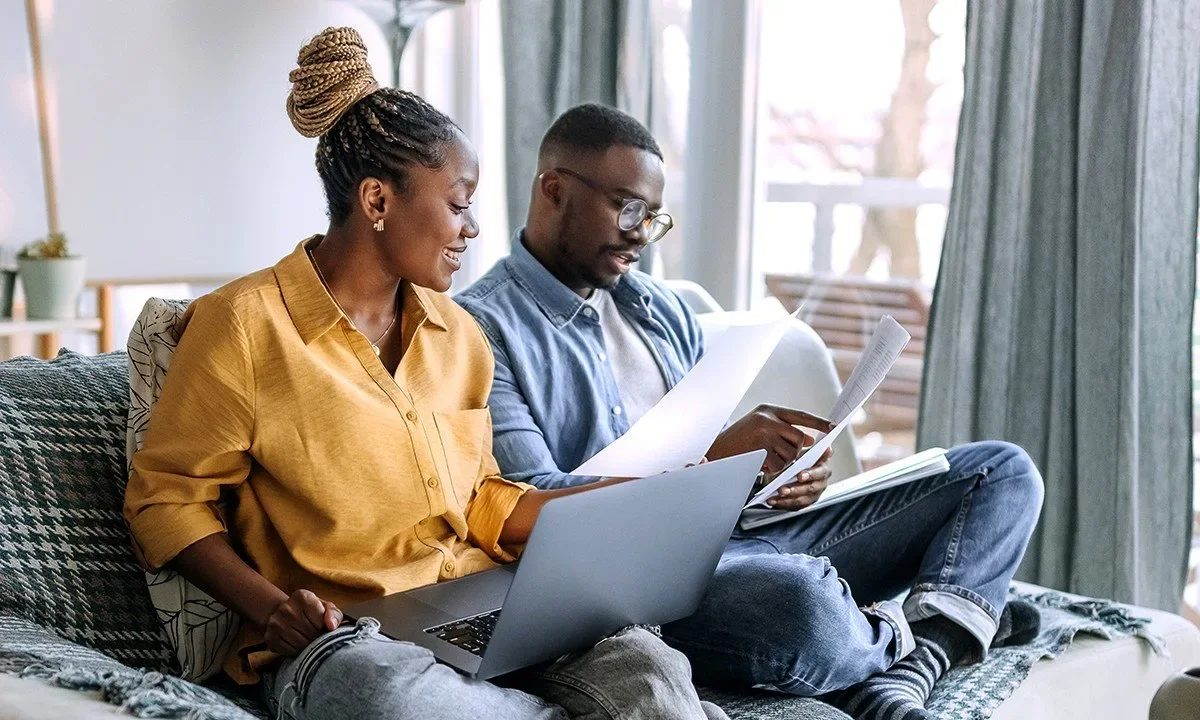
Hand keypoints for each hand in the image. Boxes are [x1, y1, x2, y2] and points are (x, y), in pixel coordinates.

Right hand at [264, 589, 342, 656]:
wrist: (286, 615)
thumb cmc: (311, 612)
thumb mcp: (325, 608)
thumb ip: (334, 614)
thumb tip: (331, 626)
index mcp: (302, 597)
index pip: (320, 621)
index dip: (324, 627)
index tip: (322, 626)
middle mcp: (286, 608)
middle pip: (310, 633)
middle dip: (317, 638)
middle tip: (317, 636)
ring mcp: (275, 622)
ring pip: (300, 644)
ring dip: (308, 647)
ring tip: (308, 640)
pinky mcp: (269, 637)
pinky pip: (289, 651)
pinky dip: (297, 651)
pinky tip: (298, 644)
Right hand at [708, 404, 833, 478]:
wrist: (714, 452)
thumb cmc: (738, 442)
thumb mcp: (759, 429)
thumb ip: (782, 430)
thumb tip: (809, 440)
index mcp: (768, 410)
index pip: (800, 415)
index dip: (818, 422)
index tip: (833, 427)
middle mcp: (767, 418)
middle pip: (799, 438)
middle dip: (795, 450)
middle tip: (781, 455)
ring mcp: (764, 433)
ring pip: (791, 453)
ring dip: (783, 461)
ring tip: (766, 459)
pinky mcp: (761, 449)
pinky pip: (780, 464)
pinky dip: (774, 468)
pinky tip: (761, 464)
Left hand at [766, 446, 832, 509]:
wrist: (792, 468)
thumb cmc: (799, 460)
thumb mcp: (803, 452)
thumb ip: (811, 451)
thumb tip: (827, 449)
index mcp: (823, 470)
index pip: (819, 473)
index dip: (810, 475)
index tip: (800, 476)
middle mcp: (820, 484)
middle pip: (810, 489)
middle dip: (795, 489)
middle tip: (783, 489)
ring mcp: (813, 495)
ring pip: (802, 499)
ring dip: (787, 498)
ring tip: (776, 495)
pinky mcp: (804, 503)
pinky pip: (794, 506)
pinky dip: (782, 503)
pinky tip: (772, 500)